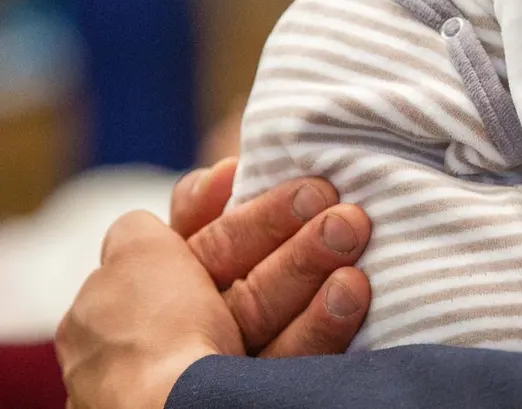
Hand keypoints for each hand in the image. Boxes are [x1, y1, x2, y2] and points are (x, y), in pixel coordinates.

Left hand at [58, 160, 372, 408]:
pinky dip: (325, 317)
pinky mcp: (263, 395)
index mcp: (128, 311)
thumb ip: (145, 231)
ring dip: (313, 265)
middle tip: (326, 197)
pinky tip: (352, 285)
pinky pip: (296, 350)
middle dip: (283, 228)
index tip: (245, 176)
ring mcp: (218, 372)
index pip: (183, 245)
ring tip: (353, 227)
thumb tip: (157, 220)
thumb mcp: (130, 257)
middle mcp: (172, 341)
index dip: (216, 207)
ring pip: (271, 306)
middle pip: (236, 271)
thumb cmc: (147, 337)